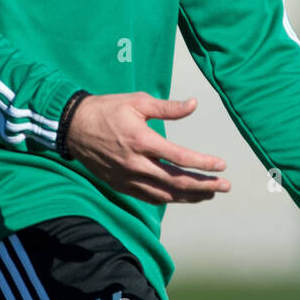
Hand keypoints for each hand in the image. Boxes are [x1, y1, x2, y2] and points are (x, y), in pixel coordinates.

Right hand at [65, 91, 230, 203]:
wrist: (73, 126)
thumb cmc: (108, 109)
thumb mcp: (138, 101)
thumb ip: (168, 107)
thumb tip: (194, 104)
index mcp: (142, 141)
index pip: (180, 157)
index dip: (204, 164)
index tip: (222, 166)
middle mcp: (135, 164)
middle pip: (177, 182)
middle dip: (204, 186)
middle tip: (225, 187)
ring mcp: (127, 178)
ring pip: (164, 194)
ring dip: (189, 196)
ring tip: (209, 194)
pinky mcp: (119, 185)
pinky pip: (149, 197)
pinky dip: (169, 198)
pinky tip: (182, 196)